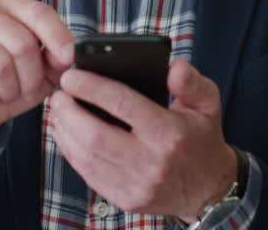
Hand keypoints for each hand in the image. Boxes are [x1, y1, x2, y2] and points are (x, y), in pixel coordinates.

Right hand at [0, 0, 75, 151]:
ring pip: (0, 66)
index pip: (39, 12)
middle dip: (31, 76)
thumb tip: (69, 52)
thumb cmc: (15, 82)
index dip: (57, 36)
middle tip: (27, 88)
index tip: (68, 58)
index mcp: (12, 7)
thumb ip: (60, 57)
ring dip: (10, 91)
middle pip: (22, 44)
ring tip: (7, 93)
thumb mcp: (46, 70)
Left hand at [47, 59, 238, 223]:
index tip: (71, 76)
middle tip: (58, 94)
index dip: (92, 87)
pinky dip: (72, 153)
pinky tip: (67, 135)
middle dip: (69, 112)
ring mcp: (137, 185)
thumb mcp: (208, 104)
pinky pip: (89, 175)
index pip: (123, 104)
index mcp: (170, 133)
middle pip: (96, 135)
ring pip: (87, 158)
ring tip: (58, 111)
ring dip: (65, 132)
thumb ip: (190, 81)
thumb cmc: (202, 139)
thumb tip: (172, 67)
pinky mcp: (126, 200)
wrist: (209, 190)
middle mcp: (152, 162)